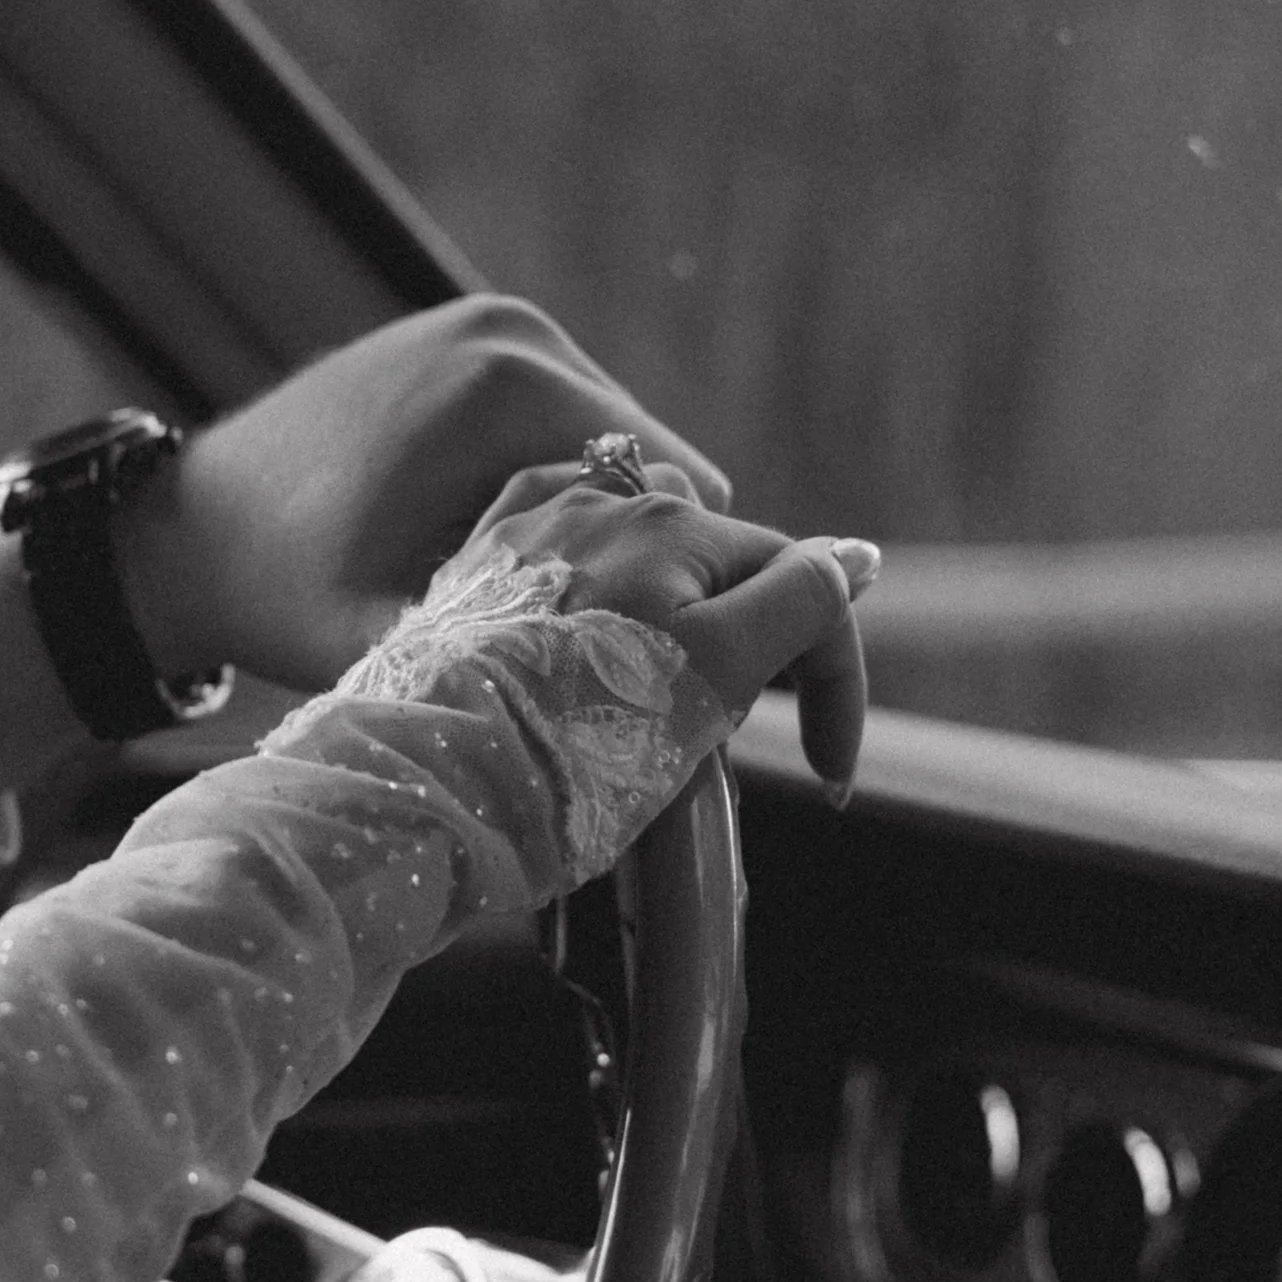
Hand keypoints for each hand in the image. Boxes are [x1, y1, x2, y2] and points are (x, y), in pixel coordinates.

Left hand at [115, 293, 734, 690]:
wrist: (187, 529)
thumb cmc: (282, 591)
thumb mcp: (393, 640)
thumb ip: (513, 650)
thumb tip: (633, 690)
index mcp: (508, 389)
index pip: (677, 484)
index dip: (671, 570)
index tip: (641, 642)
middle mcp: (513, 333)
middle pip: (654, 458)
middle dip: (637, 541)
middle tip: (590, 627)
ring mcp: (493, 324)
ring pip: (612, 444)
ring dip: (595, 516)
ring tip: (536, 593)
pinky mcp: (474, 338)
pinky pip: (560, 422)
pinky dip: (552, 483)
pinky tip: (503, 550)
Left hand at [462, 463, 878, 789]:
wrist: (425, 777)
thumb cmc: (574, 737)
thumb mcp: (715, 673)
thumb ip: (797, 605)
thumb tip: (856, 556)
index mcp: (676, 520)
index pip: (797, 583)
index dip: (831, 683)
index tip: (829, 781)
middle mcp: (604, 500)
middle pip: (719, 571)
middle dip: (748, 652)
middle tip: (727, 747)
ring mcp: (532, 529)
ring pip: (643, 561)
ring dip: (673, 624)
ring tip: (652, 711)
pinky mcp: (476, 570)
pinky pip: (560, 563)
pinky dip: (595, 601)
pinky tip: (586, 644)